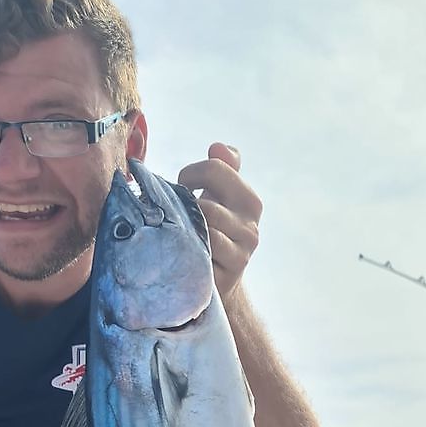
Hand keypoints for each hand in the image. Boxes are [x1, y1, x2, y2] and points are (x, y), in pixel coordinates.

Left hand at [177, 143, 261, 301]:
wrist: (218, 279)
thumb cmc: (213, 231)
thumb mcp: (219, 197)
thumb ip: (222, 168)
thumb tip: (218, 147)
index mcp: (249, 201)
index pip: (216, 169)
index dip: (189, 174)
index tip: (181, 186)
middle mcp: (251, 227)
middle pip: (206, 205)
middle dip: (183, 209)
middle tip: (174, 216)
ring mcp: (241, 254)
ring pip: (204, 230)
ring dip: (184, 231)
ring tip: (177, 234)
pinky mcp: (227, 275)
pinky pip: (203, 254)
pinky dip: (188, 250)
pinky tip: (181, 250)